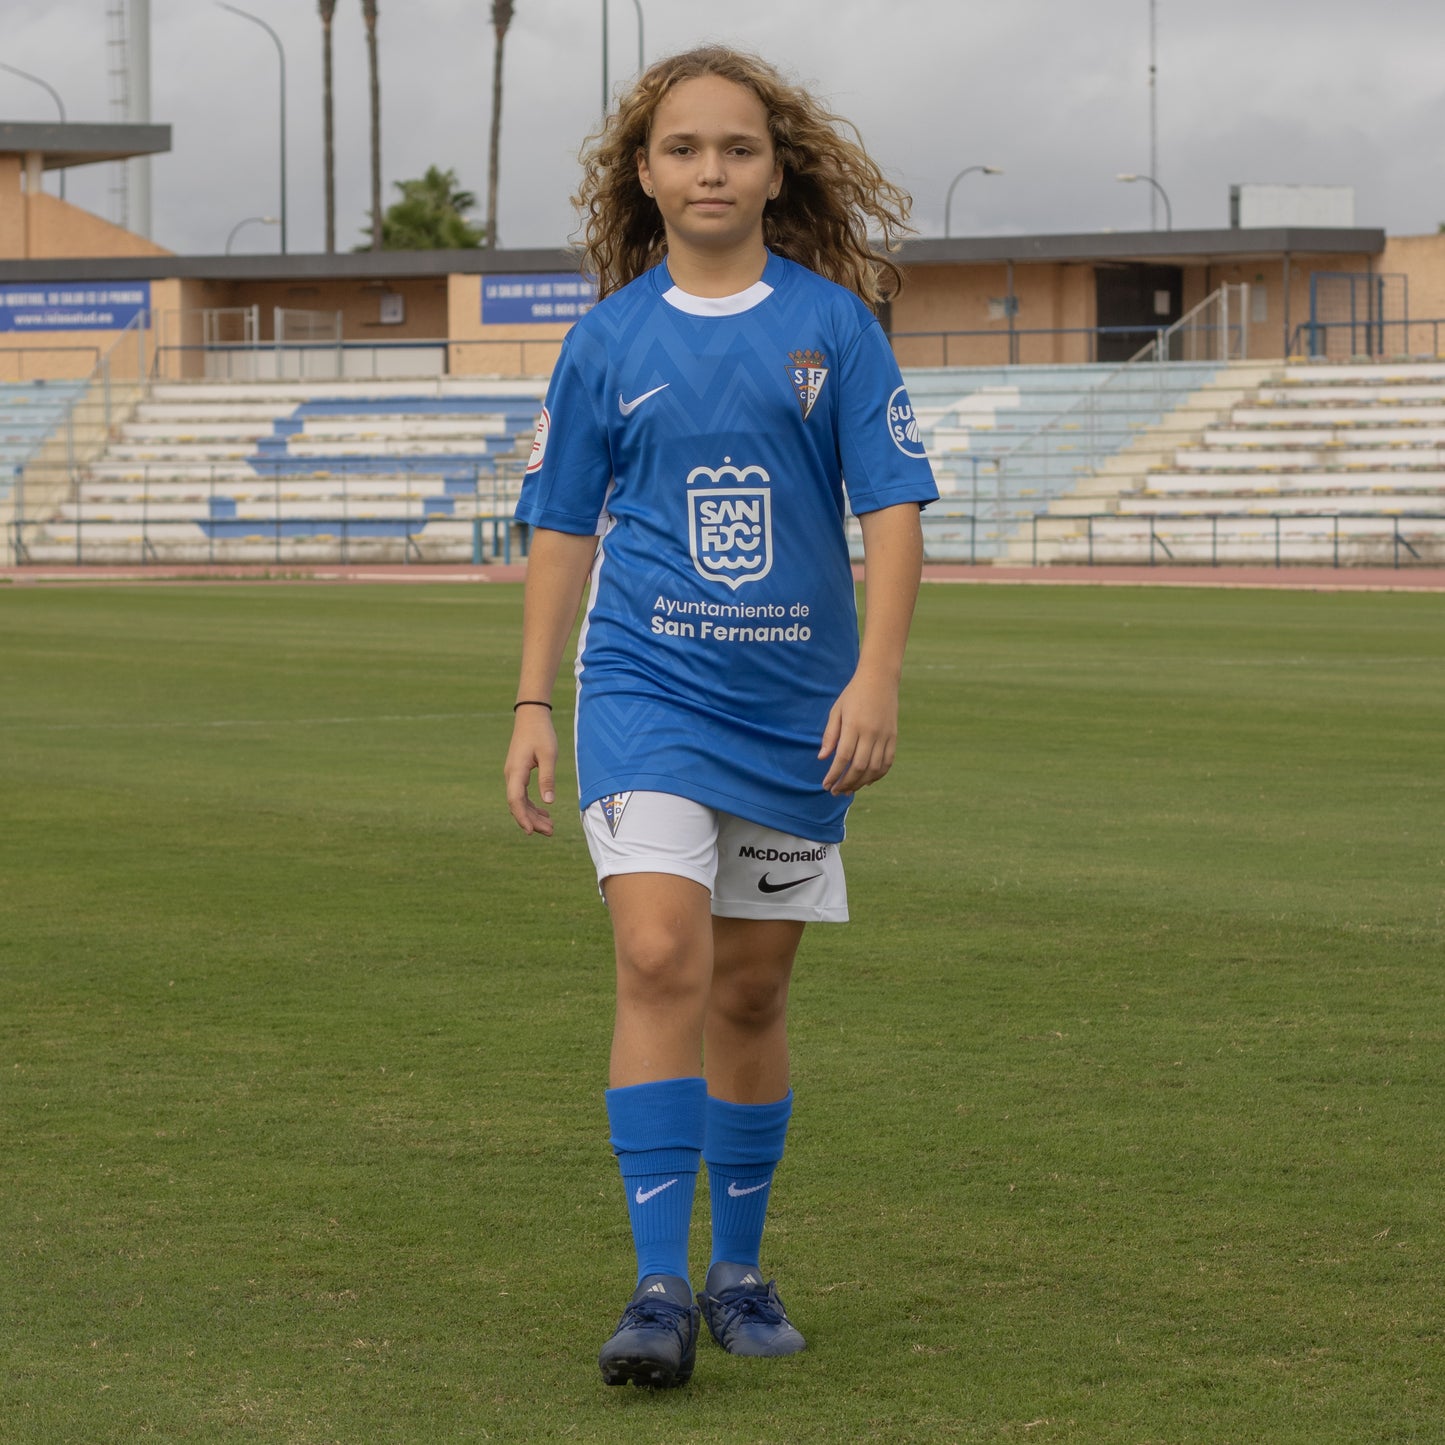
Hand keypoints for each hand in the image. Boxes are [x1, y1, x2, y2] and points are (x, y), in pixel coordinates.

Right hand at [504, 707, 558, 834]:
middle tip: (550, 832)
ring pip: (520, 802)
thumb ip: (547, 778)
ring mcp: (513, 775)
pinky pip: (522, 794)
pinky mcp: (518, 773)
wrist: (531, 716)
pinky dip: (532, 805)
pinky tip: (545, 813)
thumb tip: (548, 802)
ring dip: (533, 815)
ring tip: (550, 827)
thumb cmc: (541, 733)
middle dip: (532, 820)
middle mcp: (511, 776)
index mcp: (516, 772)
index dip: (522, 817)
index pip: (515, 800)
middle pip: (517, 805)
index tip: (531, 831)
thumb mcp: (548, 755)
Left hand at [818, 668, 898, 795]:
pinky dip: (878, 775)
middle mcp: (871, 733)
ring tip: (849, 789)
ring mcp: (884, 735)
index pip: (843, 757)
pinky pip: (888, 762)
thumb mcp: (836, 711)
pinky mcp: (893, 736)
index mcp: (853, 725)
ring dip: (861, 782)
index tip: (825, 784)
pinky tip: (867, 781)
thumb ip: (830, 735)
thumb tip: (822, 758)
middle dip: (846, 783)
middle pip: (859, 766)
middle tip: (835, 791)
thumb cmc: (853, 694)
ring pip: (875, 768)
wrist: (880, 679)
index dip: (834, 774)